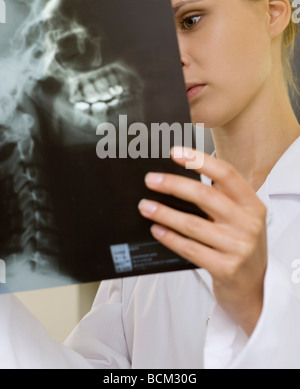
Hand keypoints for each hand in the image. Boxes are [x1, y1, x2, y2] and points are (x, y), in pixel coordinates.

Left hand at [138, 147, 267, 335]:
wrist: (255, 289)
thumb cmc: (241, 247)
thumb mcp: (241, 220)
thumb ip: (221, 201)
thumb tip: (178, 181)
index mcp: (252, 205)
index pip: (226, 174)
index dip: (200, 160)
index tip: (175, 153)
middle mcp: (248, 224)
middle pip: (205, 195)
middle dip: (173, 185)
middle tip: (150, 180)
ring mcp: (238, 247)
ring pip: (193, 224)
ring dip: (164, 213)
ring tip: (145, 206)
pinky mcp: (226, 268)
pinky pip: (190, 249)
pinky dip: (170, 238)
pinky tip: (156, 230)